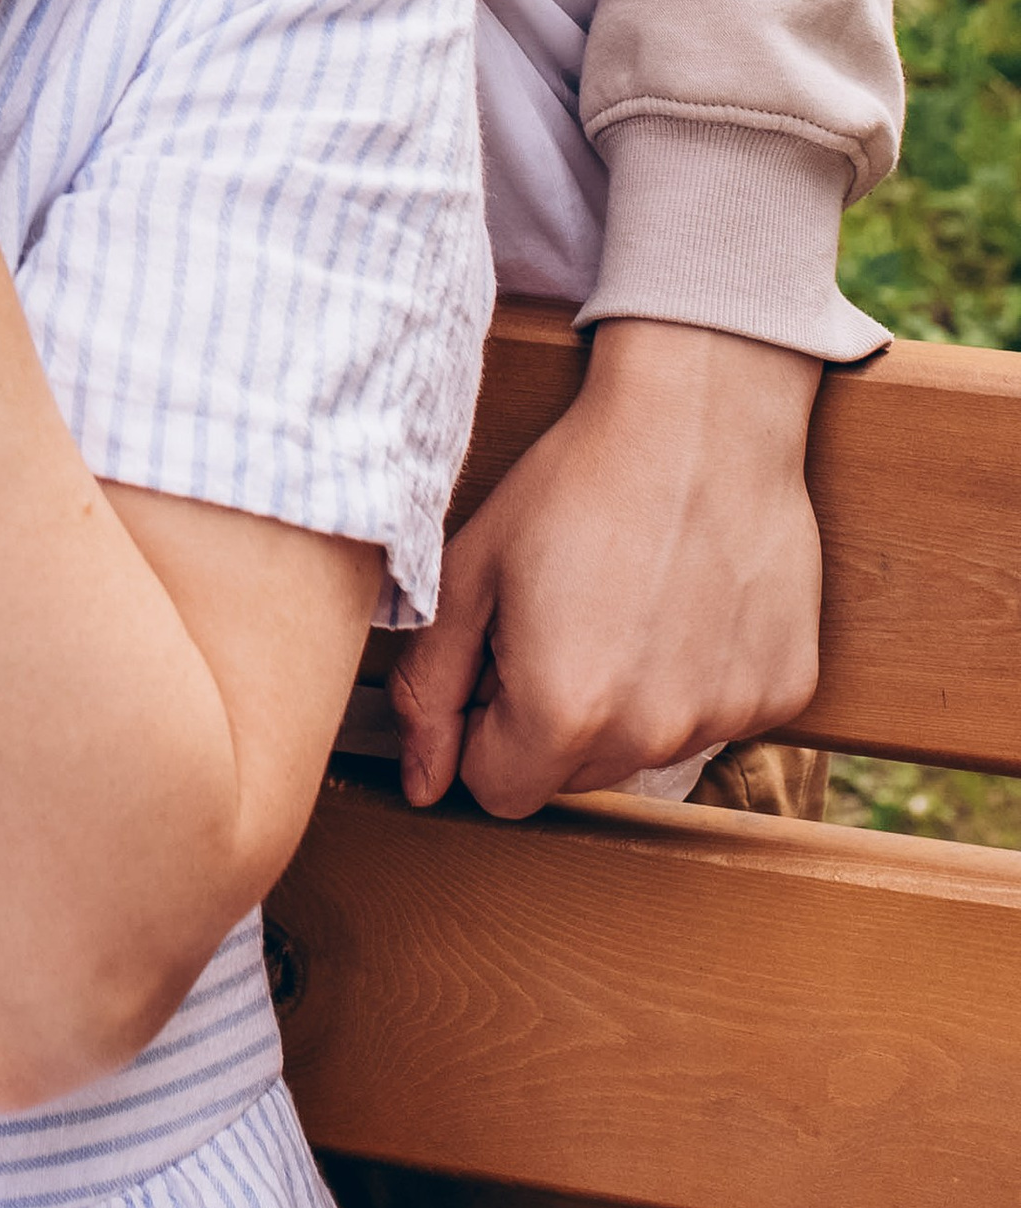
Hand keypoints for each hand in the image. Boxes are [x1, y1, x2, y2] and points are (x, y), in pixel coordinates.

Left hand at [392, 320, 822, 816]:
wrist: (698, 417)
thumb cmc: (573, 482)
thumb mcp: (472, 569)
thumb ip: (431, 686)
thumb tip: (424, 787)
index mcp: (562, 713)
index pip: (498, 790)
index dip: (485, 726)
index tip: (502, 656)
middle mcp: (651, 736)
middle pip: (574, 775)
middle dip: (553, 717)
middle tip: (564, 615)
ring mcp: (727, 719)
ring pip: (647, 748)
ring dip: (627, 701)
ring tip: (627, 600)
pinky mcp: (783, 693)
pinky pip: (719, 716)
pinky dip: (697, 677)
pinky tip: (689, 600)